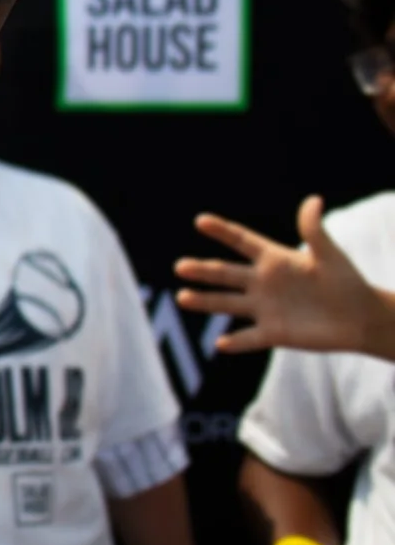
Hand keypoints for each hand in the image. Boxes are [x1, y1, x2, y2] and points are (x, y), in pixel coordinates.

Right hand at [179, 197, 394, 357]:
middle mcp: (263, 283)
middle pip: (226, 274)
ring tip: (183, 298)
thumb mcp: (330, 255)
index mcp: (274, 260)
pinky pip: (250, 338)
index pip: (243, 242)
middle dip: (203, 271)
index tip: (201, 221)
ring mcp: (265, 308)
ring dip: (205, 301)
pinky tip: (220, 344)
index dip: (223, 231)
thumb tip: (313, 200)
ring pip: (228, 304)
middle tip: (181, 266)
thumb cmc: (347, 282)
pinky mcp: (273, 333)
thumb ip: (315, 231)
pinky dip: (236, 342)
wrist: (361, 318)